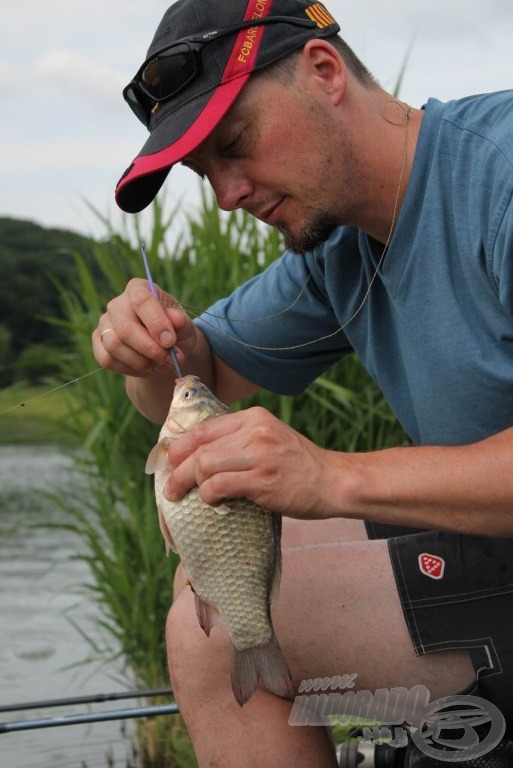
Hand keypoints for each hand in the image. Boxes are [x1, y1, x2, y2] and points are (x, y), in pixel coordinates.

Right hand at [92, 278, 196, 376]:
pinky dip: (129, 369)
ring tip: (159, 364)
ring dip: (140, 361)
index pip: (141, 300)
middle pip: (124, 327)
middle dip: (149, 349)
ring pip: (114, 345)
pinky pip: (107, 359)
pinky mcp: (98, 341)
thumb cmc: (174, 331)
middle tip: (169, 360)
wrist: (162, 347)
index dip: (155, 322)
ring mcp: (104, 322)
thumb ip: (181, 323)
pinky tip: (145, 368)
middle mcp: (117, 303)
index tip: (170, 342)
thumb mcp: (184, 326)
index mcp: (139, 289)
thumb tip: (176, 318)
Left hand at [164, 406, 337, 519]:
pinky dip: (207, 495)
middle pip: (200, 447)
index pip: (204, 428)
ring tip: (180, 496)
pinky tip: (210, 501)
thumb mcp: (269, 438)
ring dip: (186, 483)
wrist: (332, 481)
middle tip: (169, 486)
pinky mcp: (263, 480)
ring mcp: (260, 455)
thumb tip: (198, 453)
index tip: (169, 460)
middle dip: (177, 468)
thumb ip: (239, 440)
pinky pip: (219, 486)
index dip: (179, 445)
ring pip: (204, 465)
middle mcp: (255, 431)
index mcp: (254, 417)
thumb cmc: (298, 465)